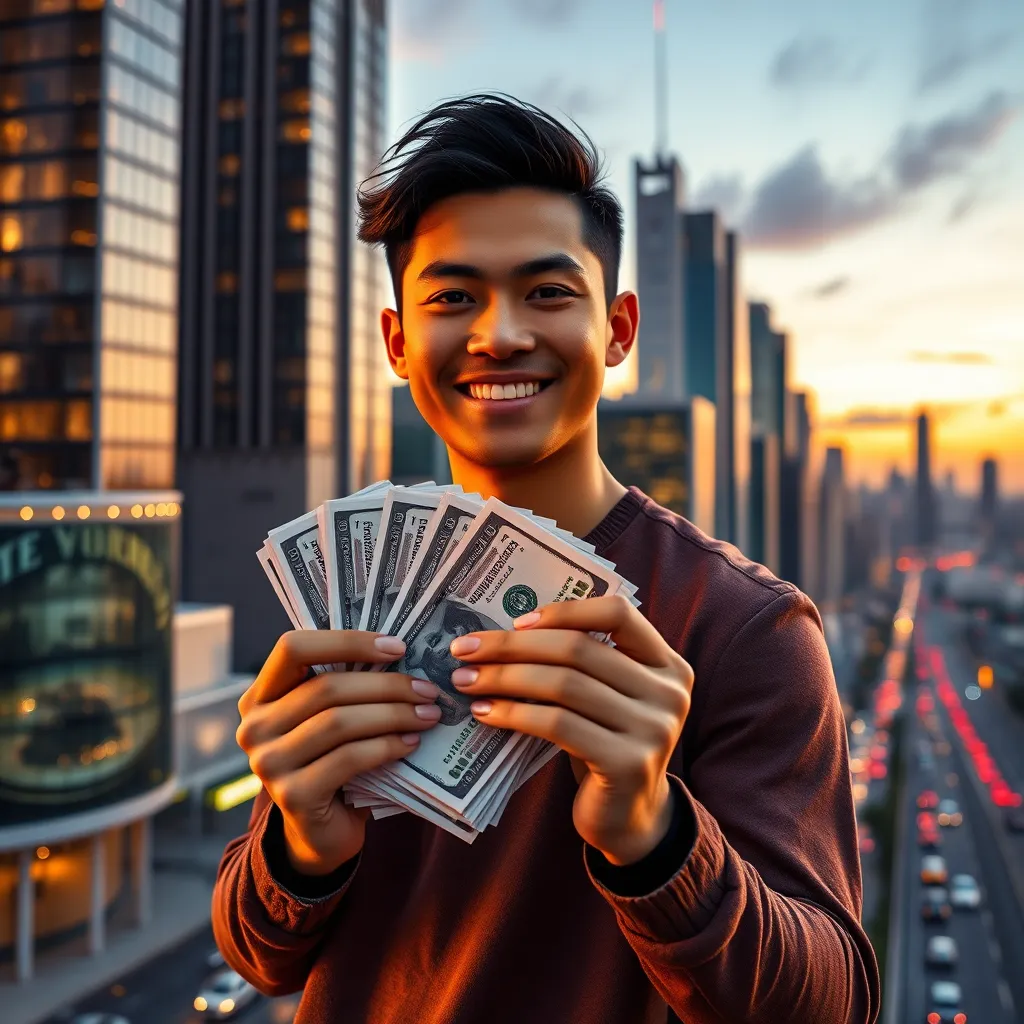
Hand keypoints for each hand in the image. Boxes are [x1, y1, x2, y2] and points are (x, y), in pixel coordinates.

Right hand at [237, 630, 440, 874]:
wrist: (318, 832)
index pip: (293, 648)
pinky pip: (348, 759)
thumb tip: (403, 654)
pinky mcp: (292, 796)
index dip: (346, 641)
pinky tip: (411, 743)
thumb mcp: (329, 717)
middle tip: (427, 690)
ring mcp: (268, 763)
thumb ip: (346, 687)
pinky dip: (386, 746)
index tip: (397, 648)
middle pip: (326, 688)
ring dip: (393, 715)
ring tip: (427, 714)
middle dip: (386, 685)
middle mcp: (254, 726)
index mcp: (260, 695)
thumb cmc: (331, 761)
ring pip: (339, 722)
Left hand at [448, 594, 692, 865]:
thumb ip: (583, 663)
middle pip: (579, 649)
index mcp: (667, 664)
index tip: (517, 622)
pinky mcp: (627, 764)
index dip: (566, 611)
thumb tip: (505, 631)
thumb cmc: (604, 744)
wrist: (628, 819)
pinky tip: (485, 713)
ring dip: (505, 678)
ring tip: (467, 680)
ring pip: (563, 685)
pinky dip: (514, 714)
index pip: (619, 614)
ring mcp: (654, 729)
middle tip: (466, 650)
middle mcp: (669, 692)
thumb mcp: (606, 697)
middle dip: (513, 646)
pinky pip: (558, 725)